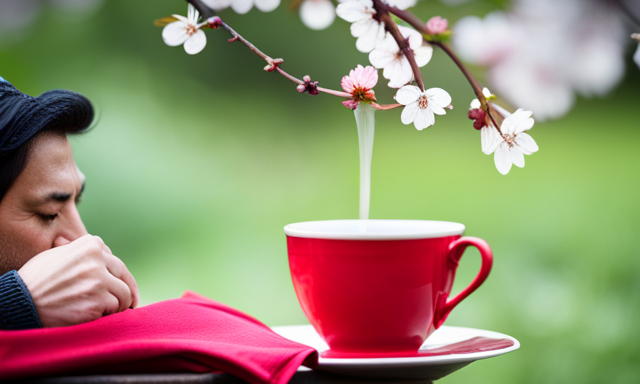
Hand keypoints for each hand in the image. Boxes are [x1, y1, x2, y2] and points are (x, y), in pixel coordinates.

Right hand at [18, 234, 138, 327]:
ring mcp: (99, 280)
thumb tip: (98, 247)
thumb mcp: (58, 255)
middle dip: (128, 289)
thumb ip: (80, 250)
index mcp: (90, 244)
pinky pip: (115, 308)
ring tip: (108, 311)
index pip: (114, 260)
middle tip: (130, 301)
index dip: (117, 275)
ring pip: (124, 293)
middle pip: (124, 275)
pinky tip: (96, 316)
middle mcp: (97, 259)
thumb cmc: (38, 280)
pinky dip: (108, 314)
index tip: (121, 283)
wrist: (22, 301)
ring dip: (118, 305)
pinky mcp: (98, 300)